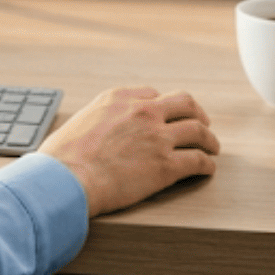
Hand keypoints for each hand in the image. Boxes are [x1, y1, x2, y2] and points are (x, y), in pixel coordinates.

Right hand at [39, 87, 219, 215]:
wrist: (65, 179)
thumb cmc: (62, 158)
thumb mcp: (79, 121)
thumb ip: (97, 120)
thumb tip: (96, 132)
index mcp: (119, 98)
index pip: (153, 94)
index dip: (164, 106)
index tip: (167, 115)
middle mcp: (143, 111)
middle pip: (184, 103)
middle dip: (197, 113)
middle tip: (201, 124)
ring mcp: (157, 137)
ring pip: (199, 131)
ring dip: (209, 139)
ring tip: (212, 147)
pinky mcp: (166, 165)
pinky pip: (198, 161)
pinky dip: (207, 165)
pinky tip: (207, 169)